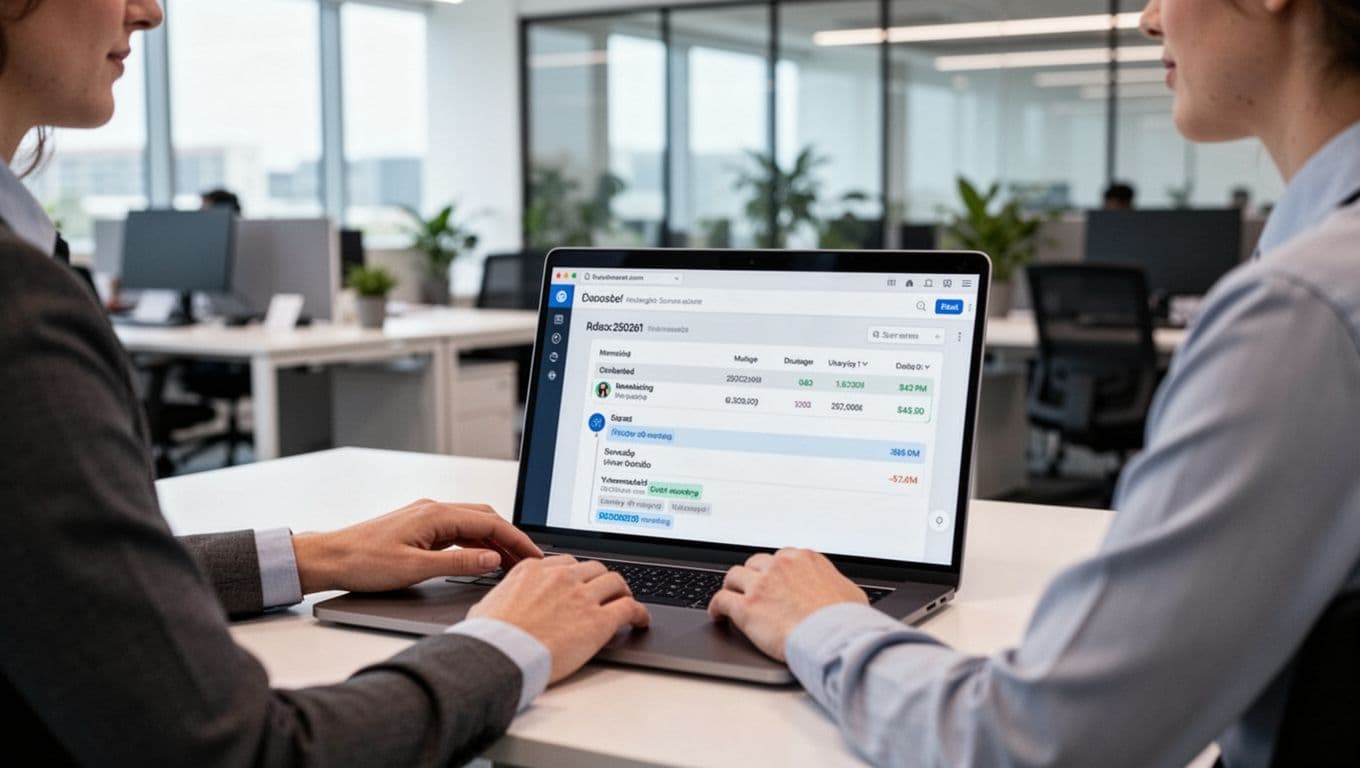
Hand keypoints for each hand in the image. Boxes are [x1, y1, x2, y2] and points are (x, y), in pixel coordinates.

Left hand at [291, 499, 541, 593]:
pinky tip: (482, 559)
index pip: (490, 524)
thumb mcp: (415, 569)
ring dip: (494, 541)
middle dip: (511, 538)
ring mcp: (426, 517)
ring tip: (511, 563)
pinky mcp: (419, 528)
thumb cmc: (363, 561)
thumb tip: (491, 559)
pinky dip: (476, 544)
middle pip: (486, 518)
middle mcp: (433, 510)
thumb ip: (458, 564)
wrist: (329, 558)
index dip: (517, 540)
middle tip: (529, 561)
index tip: (534, 555)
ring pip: (473, 524)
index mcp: (435, 515)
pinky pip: (458, 531)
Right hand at [469, 556, 649, 682]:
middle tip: (606, 593)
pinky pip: (629, 608)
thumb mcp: (486, 606)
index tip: (581, 582)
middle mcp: (561, 577)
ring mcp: (582, 596)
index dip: (577, 574)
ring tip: (626, 601)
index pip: (566, 562)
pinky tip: (641, 620)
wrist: (500, 655)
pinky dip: (639, 613)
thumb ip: (501, 598)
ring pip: (615, 582)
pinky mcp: (598, 620)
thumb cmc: (489, 637)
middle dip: (601, 580)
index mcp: (534, 570)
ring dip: (622, 591)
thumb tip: (495, 606)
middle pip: (594, 568)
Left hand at [708, 549, 867, 660]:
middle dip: (753, 576)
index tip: (773, 580)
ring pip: (734, 577)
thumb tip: (840, 592)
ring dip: (733, 587)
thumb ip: (838, 586)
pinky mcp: (747, 607)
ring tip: (731, 597)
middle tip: (751, 589)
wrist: (836, 639)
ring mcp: (761, 585)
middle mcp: (781, 566)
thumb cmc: (846, 621)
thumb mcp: (851, 593)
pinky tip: (717, 614)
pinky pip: (721, 600)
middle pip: (755, 564)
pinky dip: (716, 606)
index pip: (781, 558)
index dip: (775, 571)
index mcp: (805, 559)